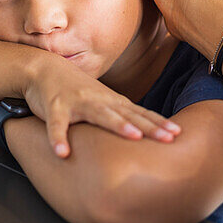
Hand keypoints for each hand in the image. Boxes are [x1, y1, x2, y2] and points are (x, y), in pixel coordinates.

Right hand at [22, 51, 179, 157]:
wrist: (44, 69)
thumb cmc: (77, 90)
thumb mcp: (103, 101)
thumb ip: (122, 115)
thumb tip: (146, 131)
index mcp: (112, 102)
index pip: (140, 113)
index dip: (158, 123)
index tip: (178, 133)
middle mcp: (100, 101)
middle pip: (128, 115)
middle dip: (149, 127)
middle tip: (169, 138)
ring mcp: (78, 103)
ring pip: (100, 115)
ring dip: (118, 125)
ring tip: (134, 138)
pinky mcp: (55, 108)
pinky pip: (57, 126)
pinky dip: (58, 139)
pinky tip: (62, 153)